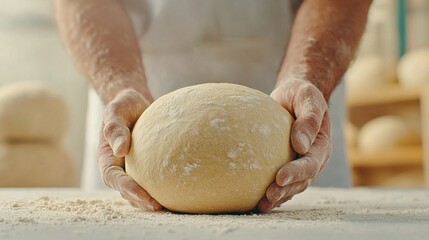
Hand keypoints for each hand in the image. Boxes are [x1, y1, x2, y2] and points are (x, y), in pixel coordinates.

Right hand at [97, 88, 161, 210]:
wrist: (135, 103)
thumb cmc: (124, 105)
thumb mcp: (116, 110)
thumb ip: (114, 128)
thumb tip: (120, 149)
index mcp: (107, 157)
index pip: (113, 178)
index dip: (127, 189)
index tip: (144, 195)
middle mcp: (118, 167)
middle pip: (126, 191)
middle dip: (140, 200)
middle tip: (159, 206)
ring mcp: (131, 169)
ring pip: (138, 191)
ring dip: (150, 201)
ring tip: (168, 206)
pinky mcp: (145, 168)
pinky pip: (152, 182)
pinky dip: (160, 189)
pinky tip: (177, 193)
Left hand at [258, 79, 331, 212]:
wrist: (293, 97)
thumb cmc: (300, 94)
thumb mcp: (307, 97)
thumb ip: (308, 118)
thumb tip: (300, 144)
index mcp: (321, 145)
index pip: (311, 163)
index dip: (297, 172)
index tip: (279, 177)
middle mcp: (313, 158)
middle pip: (302, 180)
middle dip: (286, 190)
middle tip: (268, 195)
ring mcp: (301, 164)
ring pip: (292, 186)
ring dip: (279, 196)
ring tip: (262, 205)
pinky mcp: (287, 165)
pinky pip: (282, 183)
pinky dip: (272, 192)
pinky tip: (257, 200)